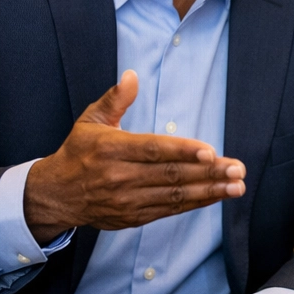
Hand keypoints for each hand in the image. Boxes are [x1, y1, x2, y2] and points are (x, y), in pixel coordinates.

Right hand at [23, 70, 245, 243]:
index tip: (211, 151)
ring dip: (209, 191)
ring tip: (236, 185)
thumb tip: (132, 75)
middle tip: (237, 168)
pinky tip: (216, 196)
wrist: (56, 195)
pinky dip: (195, 203)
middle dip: (208, 172)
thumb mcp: (91, 120)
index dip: (183, 151)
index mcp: (111, 149)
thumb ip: (115, 99)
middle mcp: (120, 177)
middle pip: (170, 174)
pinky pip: (169, 210)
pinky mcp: (133, 217)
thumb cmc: (79, 152)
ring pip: (174, 195)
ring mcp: (127, 200)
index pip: (153, 150)